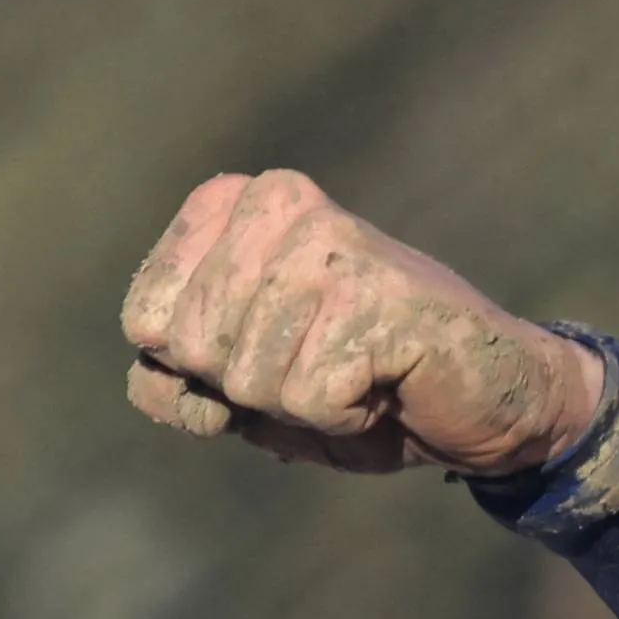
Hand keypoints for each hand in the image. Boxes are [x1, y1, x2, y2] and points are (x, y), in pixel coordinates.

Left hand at [120, 170, 603, 478]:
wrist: (476, 401)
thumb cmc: (351, 386)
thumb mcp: (241, 391)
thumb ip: (173, 379)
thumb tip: (151, 372)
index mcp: (234, 205)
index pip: (143, 318)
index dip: (193, 373)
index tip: (263, 355)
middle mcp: (277, 202)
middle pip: (191, 348)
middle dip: (248, 390)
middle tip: (317, 364)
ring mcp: (328, 241)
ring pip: (245, 377)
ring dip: (300, 404)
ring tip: (354, 369)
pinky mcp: (376, 292)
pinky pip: (307, 396)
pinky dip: (343, 415)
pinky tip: (383, 381)